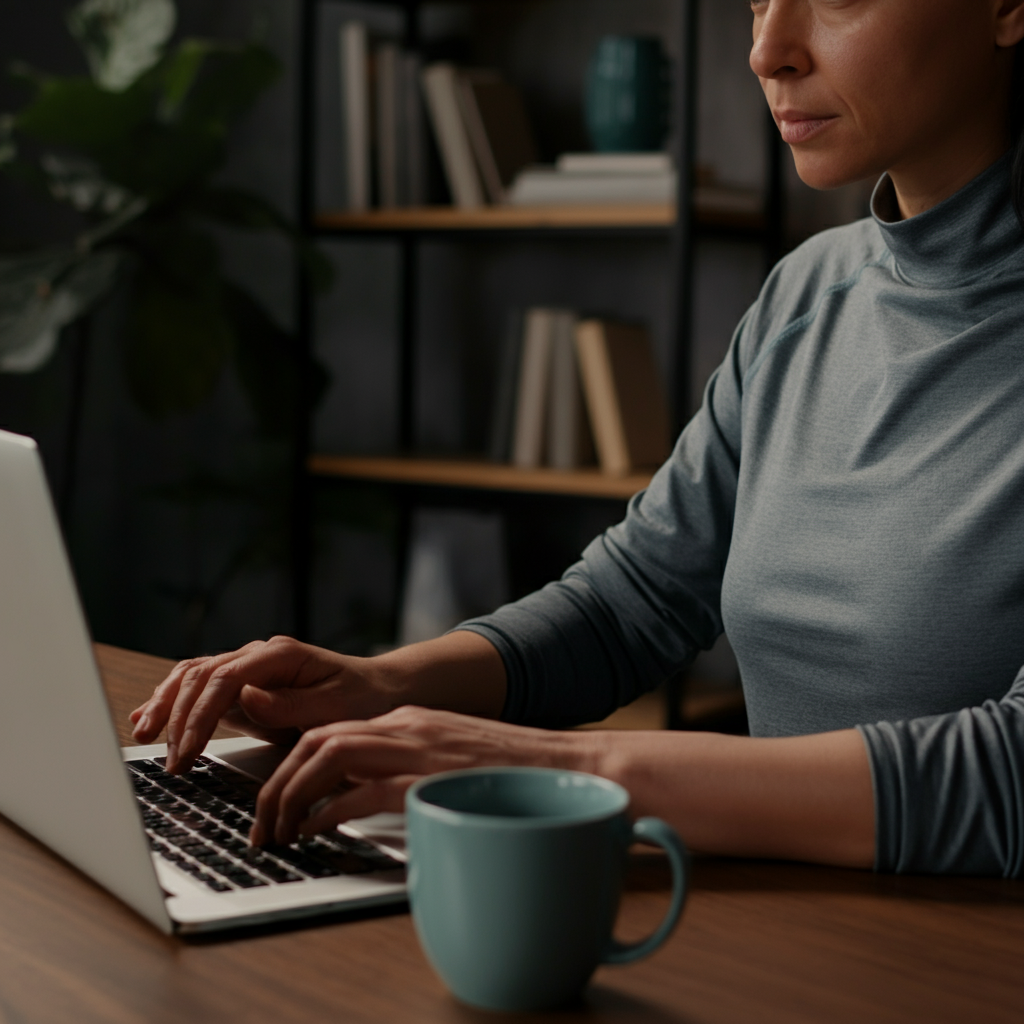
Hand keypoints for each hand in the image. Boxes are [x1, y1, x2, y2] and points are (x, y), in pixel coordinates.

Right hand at [129, 636, 397, 773]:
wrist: (378, 690)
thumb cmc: (362, 699)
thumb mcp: (335, 707)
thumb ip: (291, 704)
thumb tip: (247, 699)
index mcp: (281, 655)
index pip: (225, 678)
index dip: (201, 715)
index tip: (189, 751)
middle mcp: (259, 655)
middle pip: (201, 675)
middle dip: (179, 718)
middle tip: (172, 763)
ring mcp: (249, 668)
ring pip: (193, 676)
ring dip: (166, 704)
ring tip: (143, 735)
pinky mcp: (244, 686)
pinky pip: (200, 688)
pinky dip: (173, 702)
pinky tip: (149, 720)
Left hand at [248, 706, 589, 845]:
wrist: (562, 764)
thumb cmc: (509, 770)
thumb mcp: (448, 756)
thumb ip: (407, 765)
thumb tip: (363, 796)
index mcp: (407, 718)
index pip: (330, 730)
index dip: (291, 765)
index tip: (276, 798)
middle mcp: (404, 725)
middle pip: (316, 739)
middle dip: (277, 781)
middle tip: (262, 821)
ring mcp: (415, 748)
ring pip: (325, 756)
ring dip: (290, 795)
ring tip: (278, 830)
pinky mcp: (427, 778)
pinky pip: (358, 790)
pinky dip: (326, 810)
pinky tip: (313, 831)